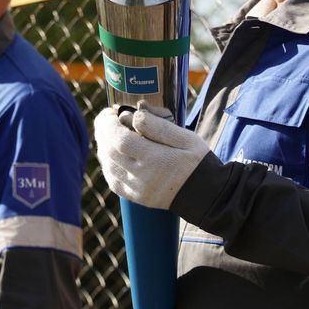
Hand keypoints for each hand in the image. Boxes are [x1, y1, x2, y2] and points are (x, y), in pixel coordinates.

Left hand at [94, 103, 208, 208]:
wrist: (205, 194)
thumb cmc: (195, 161)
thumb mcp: (185, 137)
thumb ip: (159, 126)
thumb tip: (134, 115)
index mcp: (157, 160)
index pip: (121, 141)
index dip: (109, 124)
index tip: (111, 111)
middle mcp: (143, 177)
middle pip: (109, 152)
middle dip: (103, 131)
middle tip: (107, 118)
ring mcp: (137, 189)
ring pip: (108, 165)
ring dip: (103, 146)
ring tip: (109, 132)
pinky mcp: (135, 197)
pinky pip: (113, 179)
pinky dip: (108, 163)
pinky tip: (112, 152)